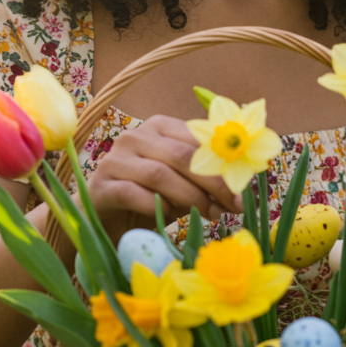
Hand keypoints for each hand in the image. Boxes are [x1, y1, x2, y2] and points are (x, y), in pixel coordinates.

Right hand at [86, 115, 241, 224]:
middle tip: (234, 206)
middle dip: (212, 182)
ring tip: (210, 214)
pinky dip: (156, 206)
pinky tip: (169, 216)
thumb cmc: (150, 198)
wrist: (105, 219)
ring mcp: (114, 160)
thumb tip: (243, 190)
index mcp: (158, 126)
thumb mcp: (182, 184)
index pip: (195, 139)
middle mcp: (134, 137)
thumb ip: (205, 179)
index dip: (224, 164)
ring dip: (191, 197)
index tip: (244, 190)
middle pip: (181, 155)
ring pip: (159, 174)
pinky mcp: (101, 186)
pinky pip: (132, 193)